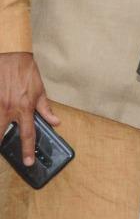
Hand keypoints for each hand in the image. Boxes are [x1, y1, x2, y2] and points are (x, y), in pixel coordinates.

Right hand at [0, 52, 60, 166]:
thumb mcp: (40, 90)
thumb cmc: (26, 72)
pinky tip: (0, 122)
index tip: (27, 162)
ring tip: (1, 139)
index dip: (27, 150)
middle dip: (0, 145)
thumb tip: (55, 122)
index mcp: (24, 108)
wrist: (11, 57)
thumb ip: (46, 109)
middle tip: (3, 153)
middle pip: (1, 134)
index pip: (27, 134)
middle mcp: (8, 109)